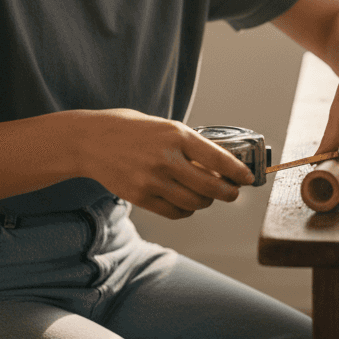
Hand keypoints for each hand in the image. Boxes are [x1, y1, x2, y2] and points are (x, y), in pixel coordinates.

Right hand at [72, 109, 253, 218]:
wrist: (91, 140)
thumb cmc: (132, 129)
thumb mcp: (165, 127)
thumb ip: (190, 145)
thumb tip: (222, 164)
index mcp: (177, 135)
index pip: (219, 159)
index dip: (238, 173)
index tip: (248, 178)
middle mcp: (166, 158)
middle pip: (211, 187)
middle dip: (228, 193)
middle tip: (232, 193)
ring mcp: (152, 180)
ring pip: (195, 203)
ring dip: (206, 203)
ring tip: (206, 197)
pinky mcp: (140, 196)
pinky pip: (175, 211)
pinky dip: (186, 210)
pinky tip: (186, 202)